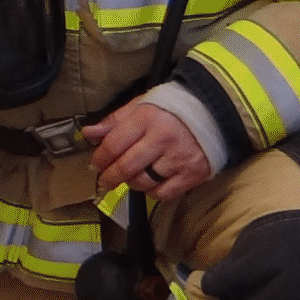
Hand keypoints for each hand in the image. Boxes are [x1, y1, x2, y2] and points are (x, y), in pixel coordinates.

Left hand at [85, 101, 209, 200]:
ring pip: (144, 182)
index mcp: (146, 118)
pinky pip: (164, 193)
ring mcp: (178, 158)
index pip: (114, 144)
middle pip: (126, 167)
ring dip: (132, 183)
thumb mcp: (140, 105)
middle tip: (105, 180)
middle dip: (110, 177)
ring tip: (130, 177)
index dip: (100, 158)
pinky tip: (150, 183)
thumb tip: (88, 133)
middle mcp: (162, 139)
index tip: (95, 164)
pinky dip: (152, 192)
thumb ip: (114, 121)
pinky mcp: (192, 174)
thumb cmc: (170, 109)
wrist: (211, 113)